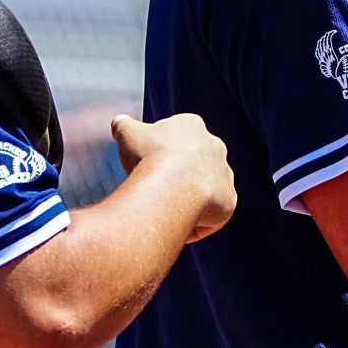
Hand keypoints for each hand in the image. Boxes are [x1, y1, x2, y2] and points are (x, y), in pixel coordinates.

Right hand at [113, 112, 237, 241]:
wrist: (172, 186)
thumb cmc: (151, 157)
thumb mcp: (128, 134)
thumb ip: (124, 126)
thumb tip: (119, 123)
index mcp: (192, 127)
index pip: (178, 137)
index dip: (161, 152)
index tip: (149, 164)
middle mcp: (215, 148)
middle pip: (195, 162)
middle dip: (178, 175)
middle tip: (157, 189)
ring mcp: (224, 175)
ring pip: (205, 189)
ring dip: (189, 198)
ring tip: (166, 209)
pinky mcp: (228, 201)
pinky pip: (211, 215)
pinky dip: (196, 222)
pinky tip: (177, 223)